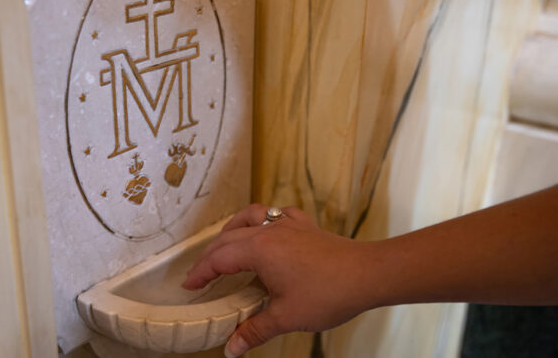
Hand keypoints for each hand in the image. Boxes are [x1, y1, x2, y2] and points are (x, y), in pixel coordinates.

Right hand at [182, 204, 372, 356]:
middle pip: (228, 237)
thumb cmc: (329, 292)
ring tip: (225, 243)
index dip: (200, 272)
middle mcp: (270, 231)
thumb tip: (232, 347)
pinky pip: (278, 214)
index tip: (190, 286)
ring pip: (251, 216)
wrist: (367, 274)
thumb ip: (255, 330)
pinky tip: (268, 229)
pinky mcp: (306, 227)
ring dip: (233, 228)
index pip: (218, 258)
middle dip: (210, 255)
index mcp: (259, 250)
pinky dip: (266, 219)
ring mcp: (289, 225)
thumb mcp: (286, 317)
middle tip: (201, 274)